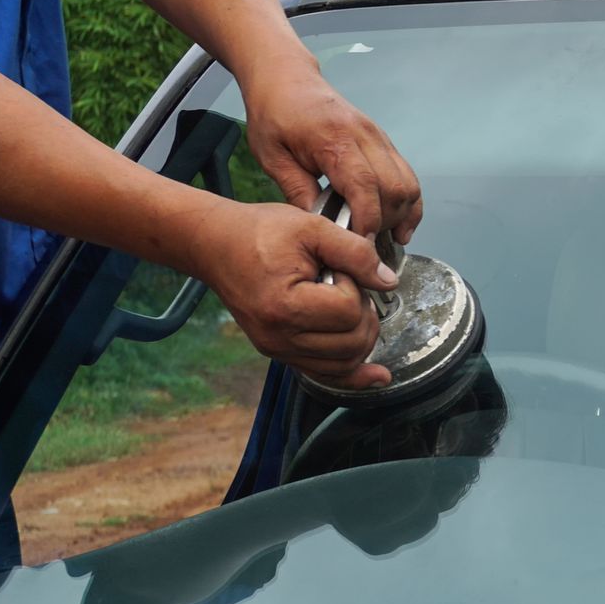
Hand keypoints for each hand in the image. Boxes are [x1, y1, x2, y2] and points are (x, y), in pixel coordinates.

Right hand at [187, 200, 400, 389]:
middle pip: (353, 343)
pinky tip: (377, 376)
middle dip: (364, 313)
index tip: (336, 268)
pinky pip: (324, 374)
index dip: (355, 286)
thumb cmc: (259, 232)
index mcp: (285, 306)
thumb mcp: (312, 227)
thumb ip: (355, 253)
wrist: (216, 244)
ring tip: (347, 306)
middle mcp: (279, 337)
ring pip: (344, 365)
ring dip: (361, 337)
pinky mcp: (279, 352)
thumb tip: (388, 281)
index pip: (349, 312)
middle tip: (347, 285)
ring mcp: (277, 349)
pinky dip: (352, 374)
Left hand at [242, 58, 422, 242]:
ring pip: (409, 184)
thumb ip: (296, 190)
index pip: (364, 185)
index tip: (359, 246)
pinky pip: (408, 176)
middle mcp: (366, 137)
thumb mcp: (271, 156)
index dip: (367, 220)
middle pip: (395, 188)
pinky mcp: (384, 142)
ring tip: (383, 238)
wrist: (287, 77)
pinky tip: (398, 224)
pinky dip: (409, 203)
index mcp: (335, 140)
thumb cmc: (274, 114)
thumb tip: (321, 226)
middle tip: (364, 244)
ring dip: (402, 215)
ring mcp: (380, 138)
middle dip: (385, 222)